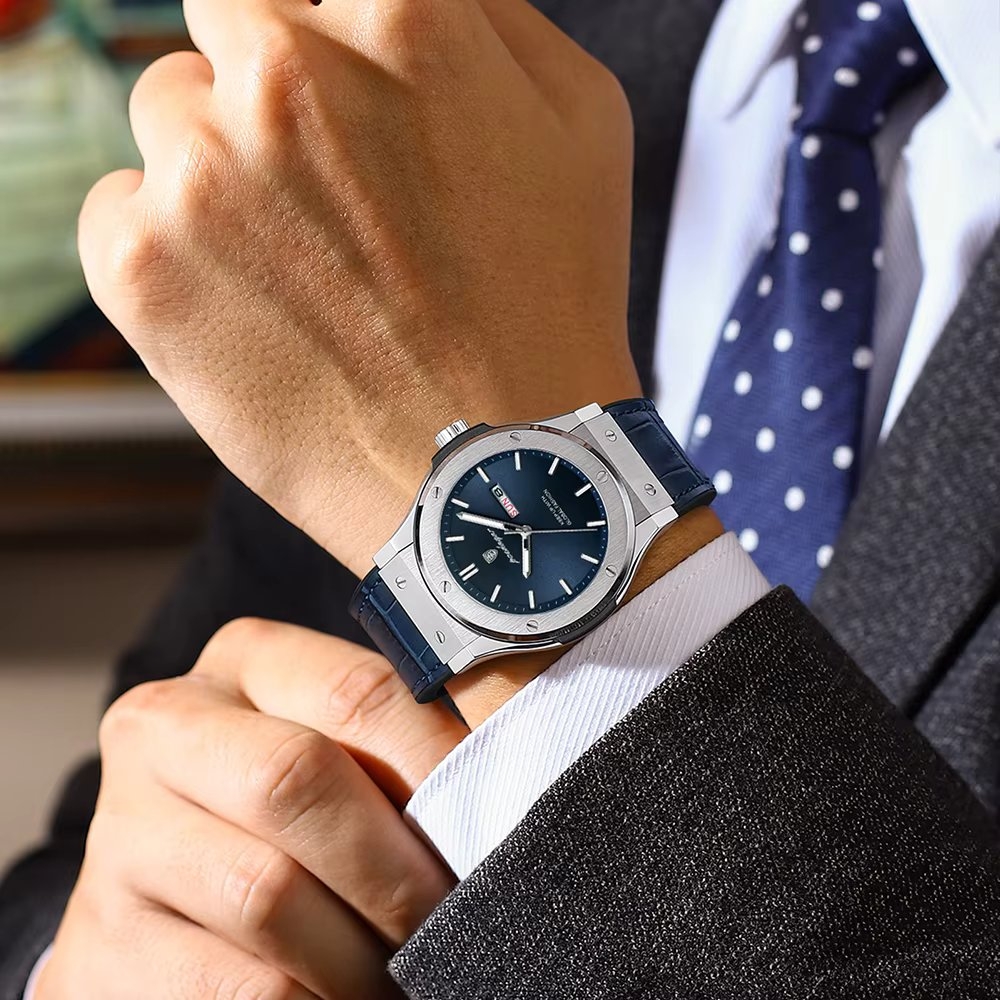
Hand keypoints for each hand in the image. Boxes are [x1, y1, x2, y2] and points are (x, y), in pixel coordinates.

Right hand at [36, 620, 467, 999]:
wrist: (177, 895)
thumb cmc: (298, 811)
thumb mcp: (344, 748)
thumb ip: (405, 739)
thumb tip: (518, 761)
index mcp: (244, 661)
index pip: (356, 690)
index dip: (440, 764)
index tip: (501, 821)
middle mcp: (165, 725)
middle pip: (294, 779)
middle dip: (393, 865)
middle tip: (450, 914)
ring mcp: (119, 835)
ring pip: (263, 891)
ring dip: (357, 951)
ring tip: (404, 966)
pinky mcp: (101, 943)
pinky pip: (235, 987)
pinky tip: (342, 997)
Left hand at [78, 0, 638, 578]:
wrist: (495, 469)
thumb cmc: (549, 302)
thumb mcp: (577, 118)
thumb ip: (481, 10)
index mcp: (399, 13)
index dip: (331, 31)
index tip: (342, 92)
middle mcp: (284, 74)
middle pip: (229, 18)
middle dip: (273, 86)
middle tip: (332, 187)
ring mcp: (201, 172)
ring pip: (168, 111)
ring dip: (220, 167)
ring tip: (302, 264)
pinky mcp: (139, 267)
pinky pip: (118, 207)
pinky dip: (169, 246)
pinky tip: (250, 304)